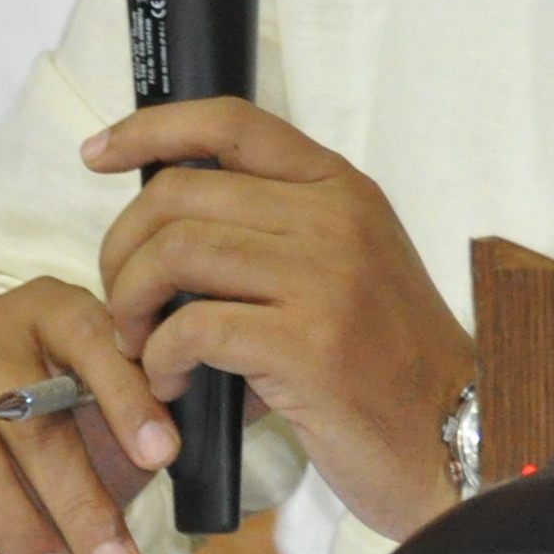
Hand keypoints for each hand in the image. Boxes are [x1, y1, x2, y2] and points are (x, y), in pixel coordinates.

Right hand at [0, 280, 174, 553]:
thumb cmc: (30, 434)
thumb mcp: (87, 419)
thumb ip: (128, 426)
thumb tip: (189, 458)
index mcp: (47, 307)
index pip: (92, 337)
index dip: (127, 397)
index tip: (162, 456)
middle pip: (31, 413)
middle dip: (78, 495)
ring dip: (20, 523)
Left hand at [89, 99, 475, 541]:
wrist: (455, 430)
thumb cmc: (386, 358)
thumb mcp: (347, 268)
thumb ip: (277, 234)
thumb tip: (166, 229)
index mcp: (343, 189)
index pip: (231, 123)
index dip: (150, 129)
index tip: (97, 155)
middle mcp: (335, 218)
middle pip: (181, 193)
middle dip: (121, 248)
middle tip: (121, 303)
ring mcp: (325, 278)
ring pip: (175, 253)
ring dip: (129, 305)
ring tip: (139, 347)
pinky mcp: (307, 344)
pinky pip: (189, 330)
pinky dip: (157, 360)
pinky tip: (171, 384)